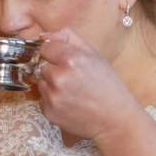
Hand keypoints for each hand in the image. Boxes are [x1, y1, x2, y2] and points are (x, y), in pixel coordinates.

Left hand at [33, 28, 139, 142]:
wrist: (115, 120)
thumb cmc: (108, 86)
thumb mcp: (94, 55)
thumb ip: (68, 38)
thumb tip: (44, 35)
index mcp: (71, 59)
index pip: (45, 47)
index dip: (55, 53)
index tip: (65, 60)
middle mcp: (59, 77)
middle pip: (41, 64)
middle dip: (53, 68)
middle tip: (72, 77)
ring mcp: (53, 96)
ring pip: (40, 81)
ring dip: (51, 83)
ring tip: (71, 90)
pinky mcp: (49, 112)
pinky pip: (42, 98)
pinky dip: (52, 99)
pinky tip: (69, 102)